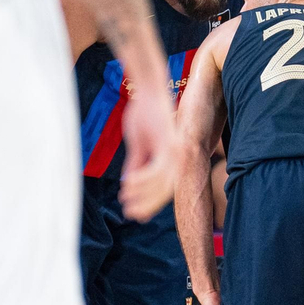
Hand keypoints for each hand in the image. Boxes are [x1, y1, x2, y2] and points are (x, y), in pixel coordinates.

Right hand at [119, 88, 181, 221]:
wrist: (148, 90)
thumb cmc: (144, 114)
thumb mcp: (138, 144)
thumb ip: (136, 164)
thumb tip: (129, 184)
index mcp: (173, 159)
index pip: (164, 190)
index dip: (149, 204)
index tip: (135, 214)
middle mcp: (178, 158)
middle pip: (164, 191)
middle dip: (146, 205)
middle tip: (129, 213)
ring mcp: (175, 152)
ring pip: (160, 184)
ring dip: (141, 194)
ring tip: (125, 198)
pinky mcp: (169, 145)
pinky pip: (155, 170)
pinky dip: (142, 180)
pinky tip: (127, 185)